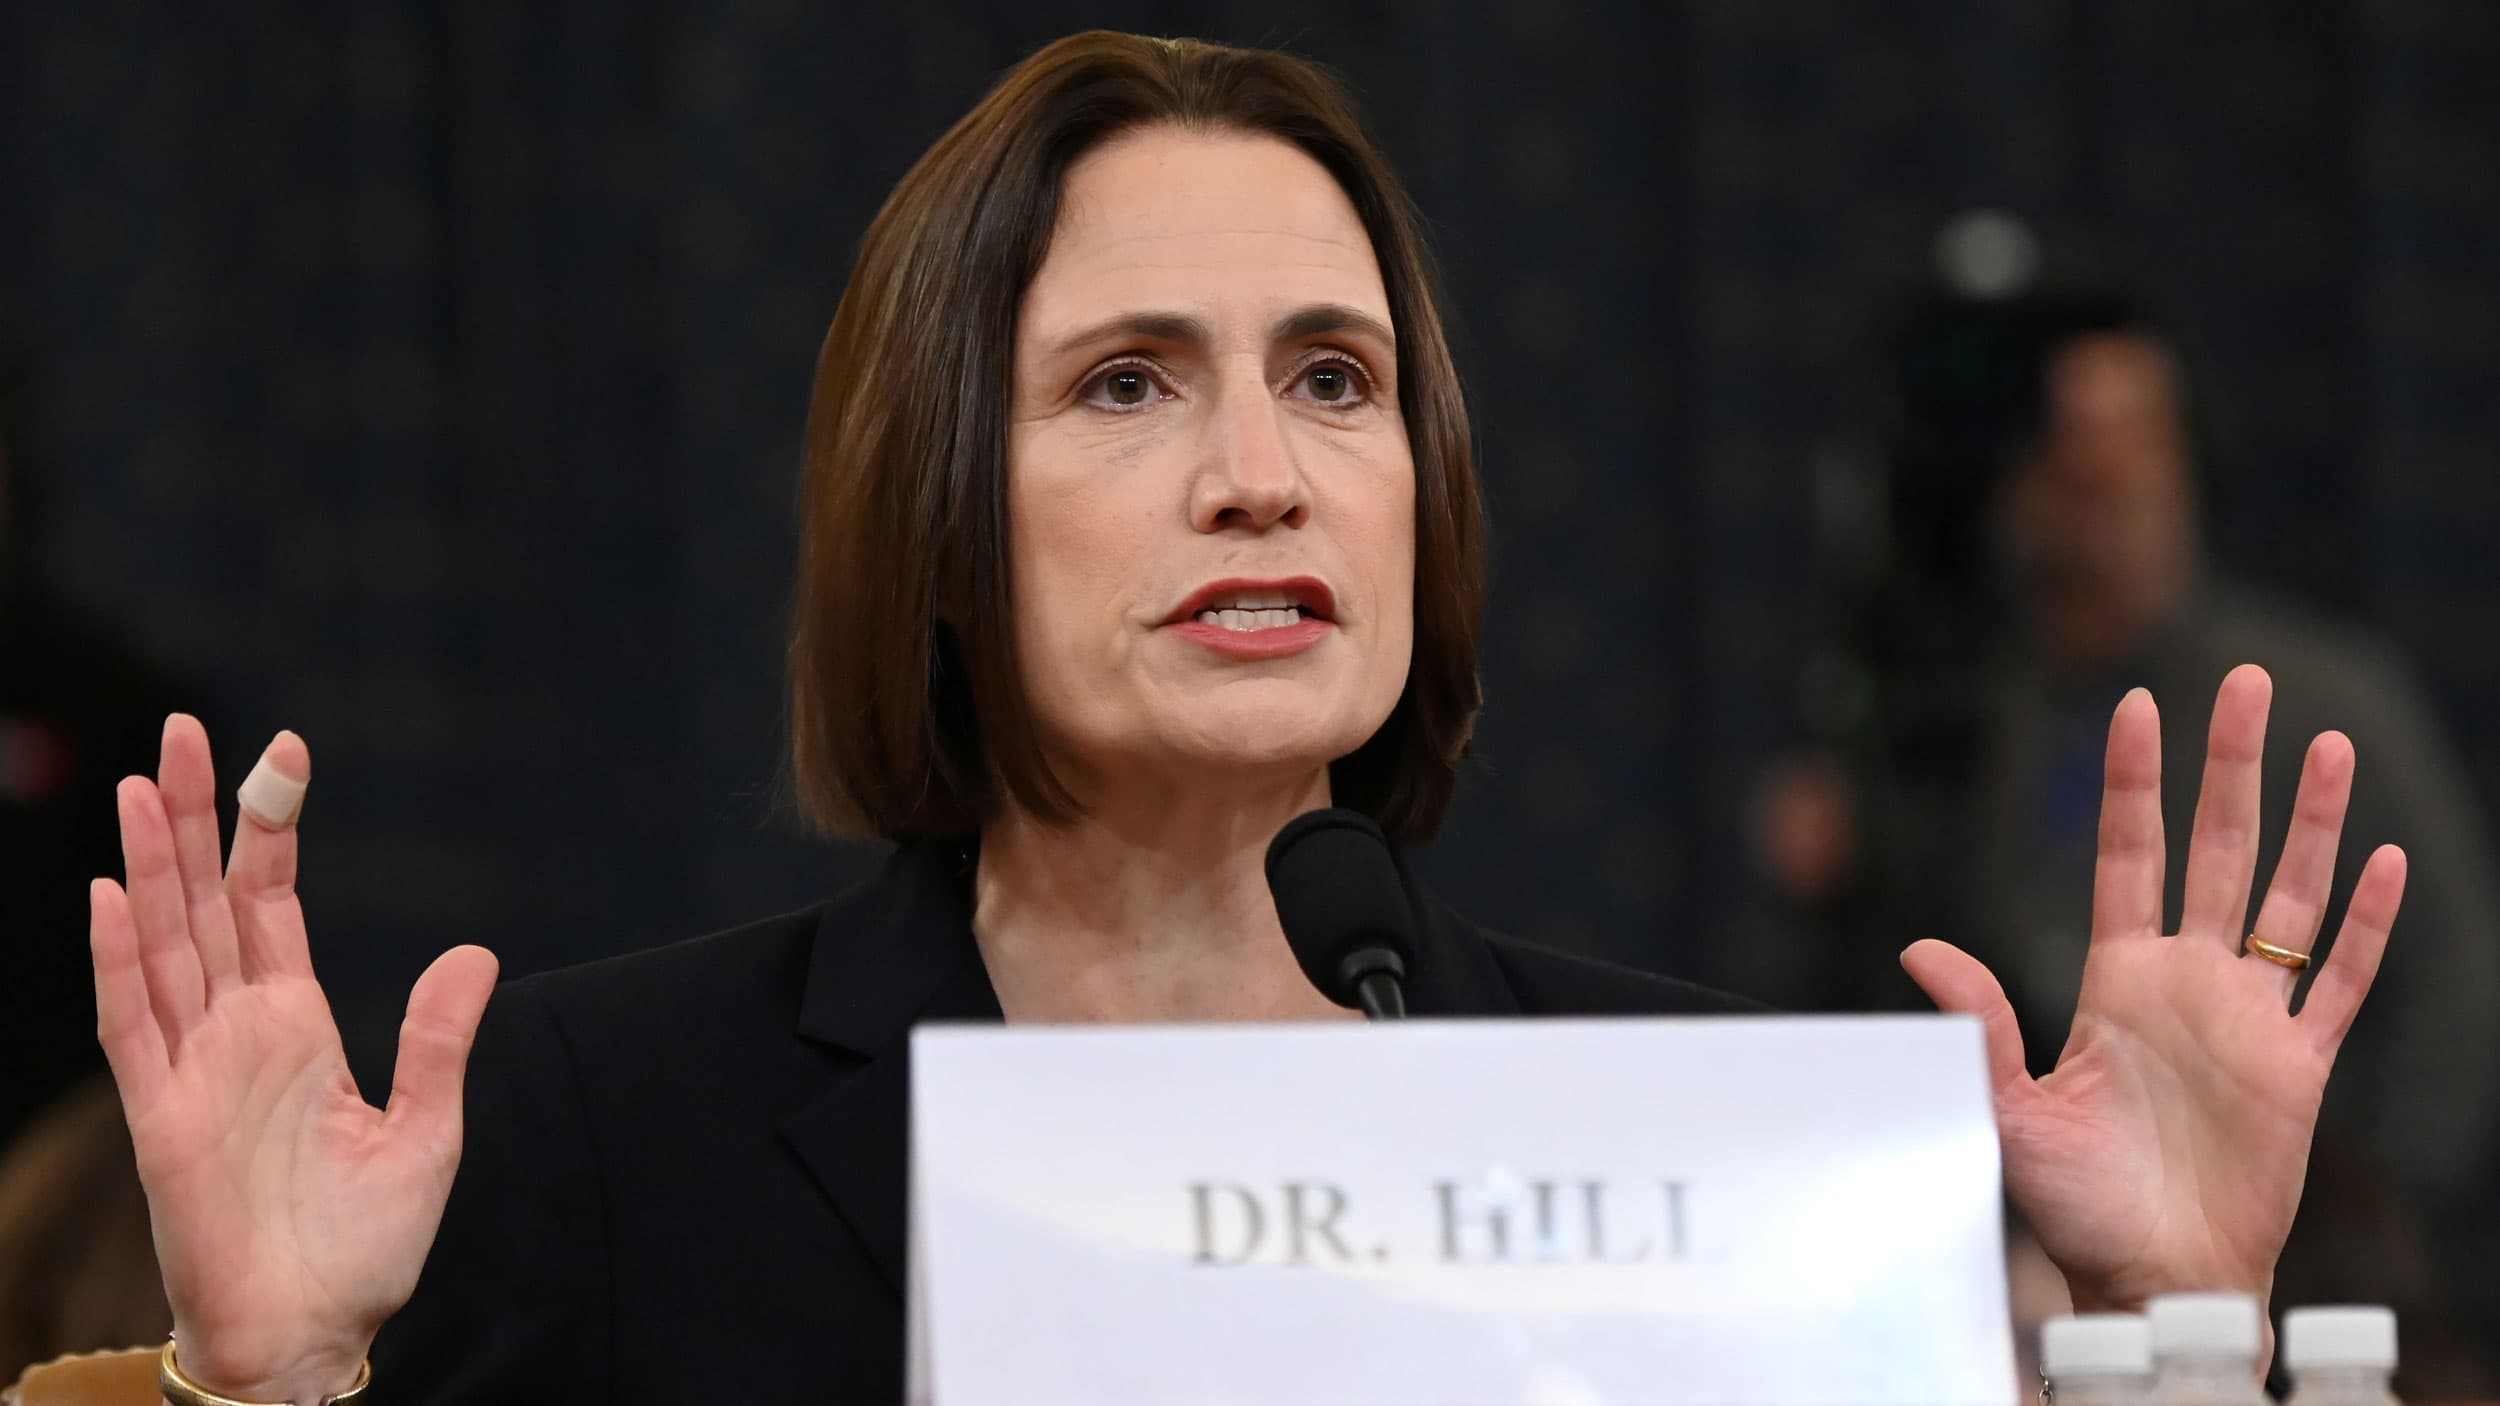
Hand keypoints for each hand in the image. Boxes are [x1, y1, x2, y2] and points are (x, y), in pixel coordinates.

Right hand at [91, 716, 497, 1402]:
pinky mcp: (162, 1119)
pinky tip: (111, 897)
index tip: (283, 751)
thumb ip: (438, 1039)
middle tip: (182, 725)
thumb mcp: (426, 1130)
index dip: (271, 830)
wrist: (316, 1334)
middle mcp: (237, 1033)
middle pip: (207, 902)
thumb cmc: (363, 1245)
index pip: (274, 904)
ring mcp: (193, 1069)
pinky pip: (132, 1026)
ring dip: (150, 867)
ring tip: (145, 783)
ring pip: (162, 945)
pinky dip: (120, 961)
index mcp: (298, 1025)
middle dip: (197, 816)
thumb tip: (476, 949)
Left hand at [1902, 665, 2403, 1311]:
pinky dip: (2366, 926)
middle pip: (2219, 849)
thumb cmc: (2073, 1204)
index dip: (2134, 781)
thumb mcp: (2010, 1108)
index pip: (2128, 853)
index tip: (2134, 701)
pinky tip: (2385, 860)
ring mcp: (2249, 1019)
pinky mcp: (2301, 1068)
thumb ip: (1979, 1025)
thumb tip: (1920, 947)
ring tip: (2330, 744)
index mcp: (2116, 979)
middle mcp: (2187, 981)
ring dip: (2313, 824)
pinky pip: (2342, 984)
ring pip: (2292, 897)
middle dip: (2231, 766)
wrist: (2152, 1275)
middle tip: (2245, 681)